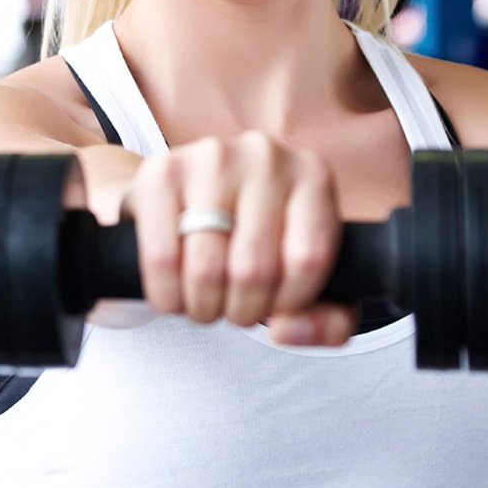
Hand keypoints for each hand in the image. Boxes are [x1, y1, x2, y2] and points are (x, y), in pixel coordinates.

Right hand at [125, 131, 355, 344]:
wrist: (186, 201)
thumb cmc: (254, 243)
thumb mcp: (306, 281)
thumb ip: (326, 322)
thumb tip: (286, 331)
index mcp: (312, 176)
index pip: (309, 258)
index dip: (289, 303)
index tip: (275, 308)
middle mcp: (265, 156)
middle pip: (254, 269)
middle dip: (240, 311)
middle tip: (232, 309)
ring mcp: (209, 158)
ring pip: (206, 268)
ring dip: (202, 307)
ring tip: (204, 303)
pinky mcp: (160, 172)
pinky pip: (161, 259)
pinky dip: (166, 295)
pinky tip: (173, 293)